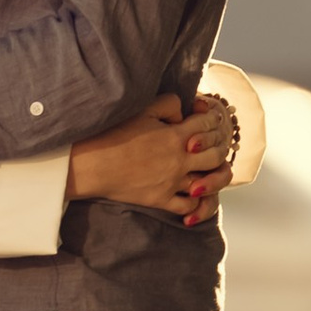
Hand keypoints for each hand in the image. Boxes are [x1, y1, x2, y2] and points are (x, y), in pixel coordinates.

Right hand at [70, 91, 239, 222]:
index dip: (211, 119)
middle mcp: (180, 160)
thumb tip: (184, 115)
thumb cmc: (113, 133)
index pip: (209, 125)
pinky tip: (193, 194)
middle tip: (212, 144)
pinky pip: (189, 206)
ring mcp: (172, 182)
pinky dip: (196, 203)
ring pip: (208, 184)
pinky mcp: (160, 199)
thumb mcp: (143, 109)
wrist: (91, 164)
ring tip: (207, 170)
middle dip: (219, 148)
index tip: (206, 118)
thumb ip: (169, 104)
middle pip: (217, 156)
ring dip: (212, 176)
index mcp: (177, 135)